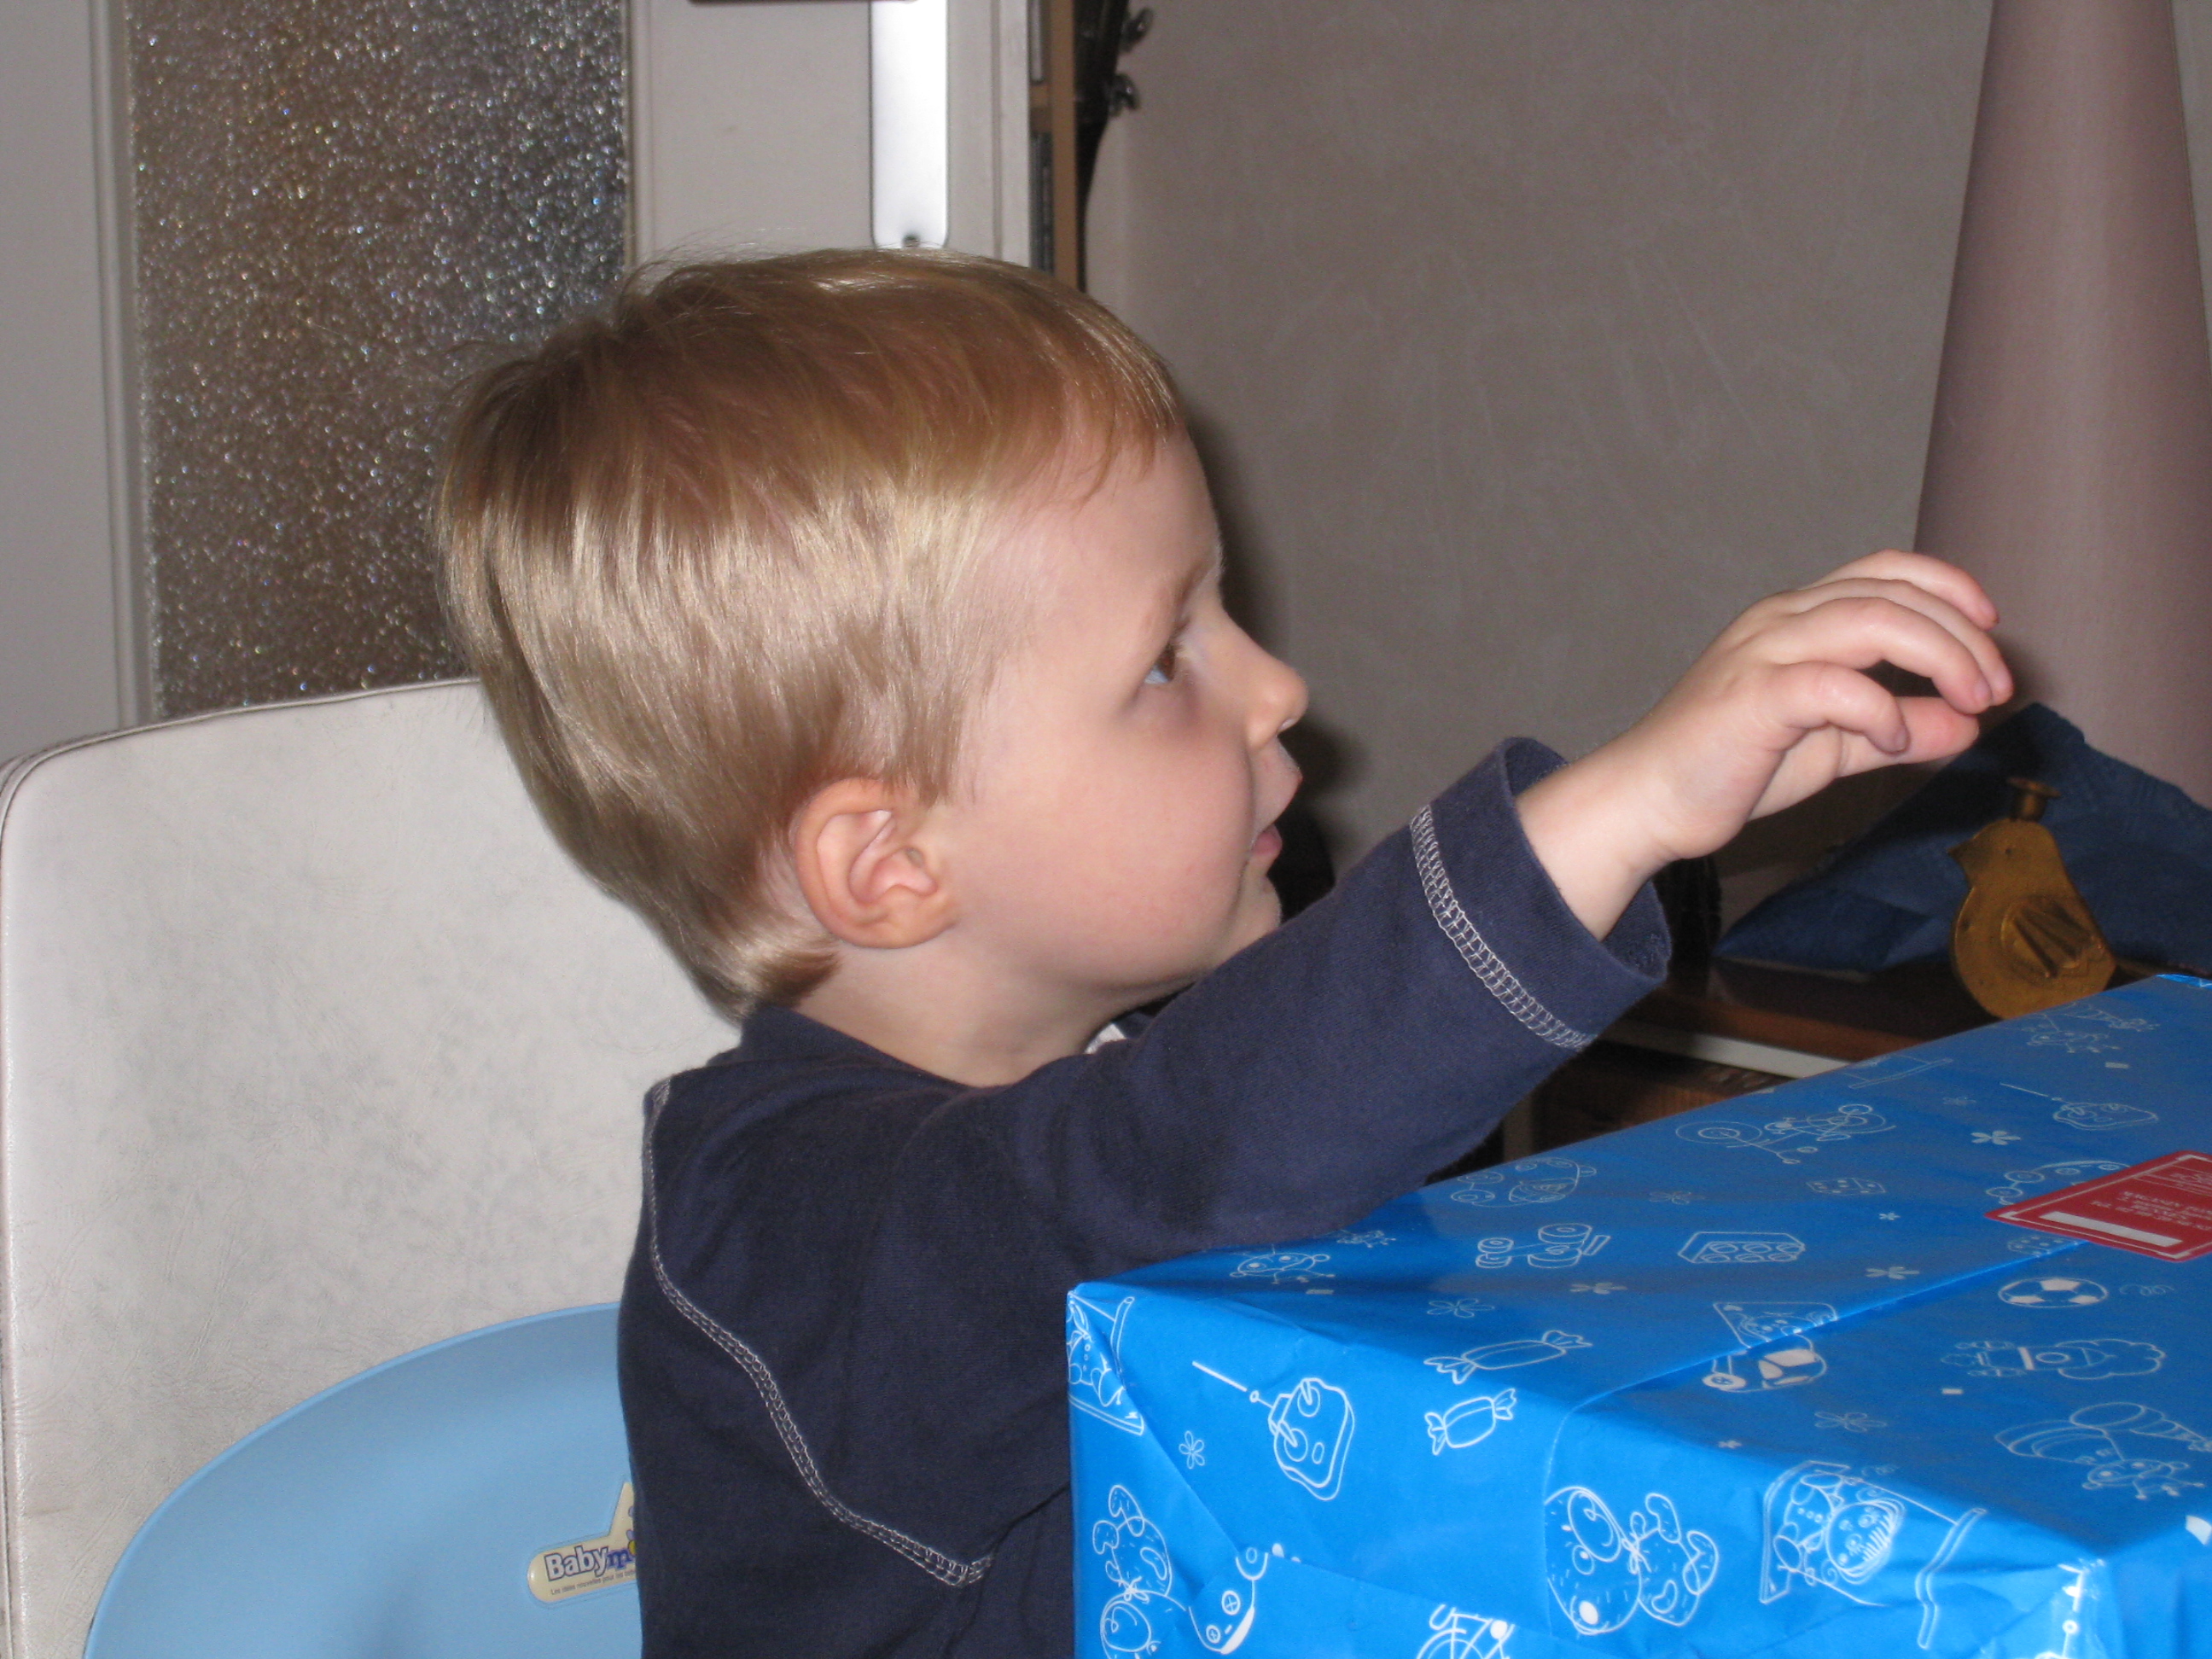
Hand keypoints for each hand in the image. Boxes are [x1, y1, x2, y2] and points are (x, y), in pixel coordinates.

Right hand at [1516, 550, 2010, 937]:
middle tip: (1997, 687)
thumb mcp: (1833, 747)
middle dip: (1962, 634)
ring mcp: (1762, 652)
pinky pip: (1834, 684)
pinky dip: (1880, 707)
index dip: (1947, 587)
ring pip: (1871, 619)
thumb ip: (1896, 730)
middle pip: (1892, 592)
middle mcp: (1779, 620)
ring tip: (1973, 701)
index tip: (1991, 628)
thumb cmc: (1728, 770)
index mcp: (1795, 618)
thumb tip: (1967, 724)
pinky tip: (1893, 737)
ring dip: (1941, 656)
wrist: (1647, 803)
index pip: (1883, 571)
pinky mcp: (1751, 696)